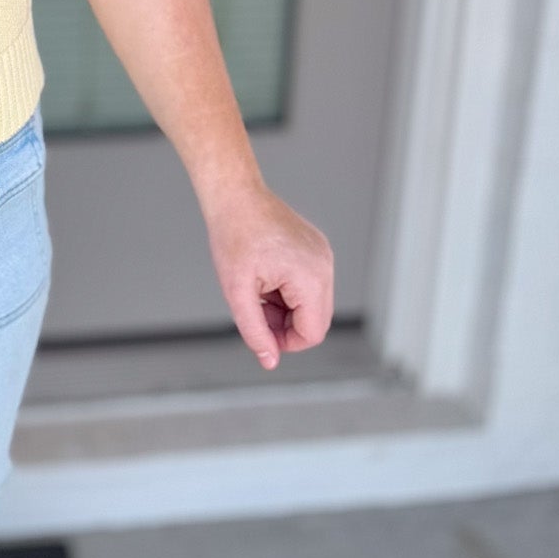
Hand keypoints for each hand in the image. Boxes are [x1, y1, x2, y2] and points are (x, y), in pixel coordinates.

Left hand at [203, 179, 333, 370]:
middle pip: (316, 319)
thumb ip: (255, 331)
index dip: (285, 342)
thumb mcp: (237, 292)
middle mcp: (325, 266)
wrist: (234, 196)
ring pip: (312, 303)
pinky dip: (288, 290)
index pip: (313, 333)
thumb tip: (269, 361)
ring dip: (285, 307)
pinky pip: (310, 283)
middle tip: (254, 308)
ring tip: (257, 289)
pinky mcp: (317, 248)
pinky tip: (265, 275)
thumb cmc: (233, 237)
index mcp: (312, 277)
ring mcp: (323, 255)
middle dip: (285, 324)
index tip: (260, 333)